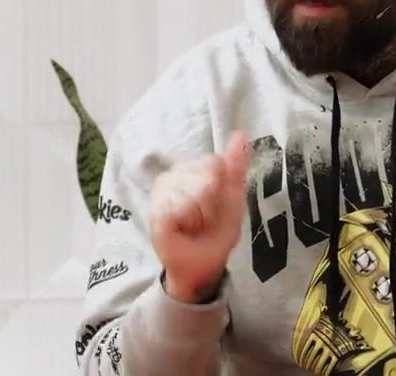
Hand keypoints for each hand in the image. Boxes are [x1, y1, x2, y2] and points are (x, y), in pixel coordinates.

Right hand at [150, 130, 249, 302]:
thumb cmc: (218, 230)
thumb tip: (240, 133)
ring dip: (200, 215)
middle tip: (205, 218)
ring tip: (194, 224)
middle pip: (205, 177)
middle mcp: (176, 174)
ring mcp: (162, 192)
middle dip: (211, 204)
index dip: (221, 187)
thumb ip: (236, 165)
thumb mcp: (233, 197)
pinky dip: (187, 222)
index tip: (218, 204)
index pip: (213, 163)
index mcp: (196, 168)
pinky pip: (178, 208)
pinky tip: (182, 228)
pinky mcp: (155, 212)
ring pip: (192, 192)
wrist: (205, 263)